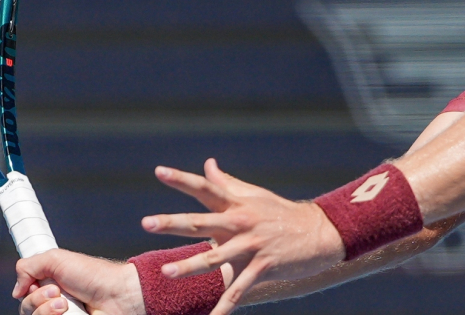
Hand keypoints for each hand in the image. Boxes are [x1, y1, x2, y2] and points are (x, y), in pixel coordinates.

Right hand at [14, 249, 143, 314]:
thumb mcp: (56, 259)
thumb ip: (28, 267)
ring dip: (46, 311)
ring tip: (65, 305)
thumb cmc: (93, 275)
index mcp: (49, 286)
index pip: (24, 296)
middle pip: (25, 310)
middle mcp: (53, 305)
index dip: (27, 292)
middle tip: (57, 291)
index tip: (35, 285)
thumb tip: (17, 290)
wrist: (117, 295)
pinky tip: (67, 314)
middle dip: (37, 300)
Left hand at [141, 158, 344, 314]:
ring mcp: (250, 246)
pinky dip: (224, 307)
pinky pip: (238, 290)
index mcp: (235, 203)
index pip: (204, 188)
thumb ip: (226, 183)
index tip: (158, 171)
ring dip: (190, 266)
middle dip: (173, 223)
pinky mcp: (262, 267)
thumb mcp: (254, 195)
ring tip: (166, 271)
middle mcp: (240, 222)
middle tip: (147, 223)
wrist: (316, 234)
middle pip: (201, 222)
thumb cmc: (279, 213)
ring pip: (214, 258)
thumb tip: (207, 164)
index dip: (181, 179)